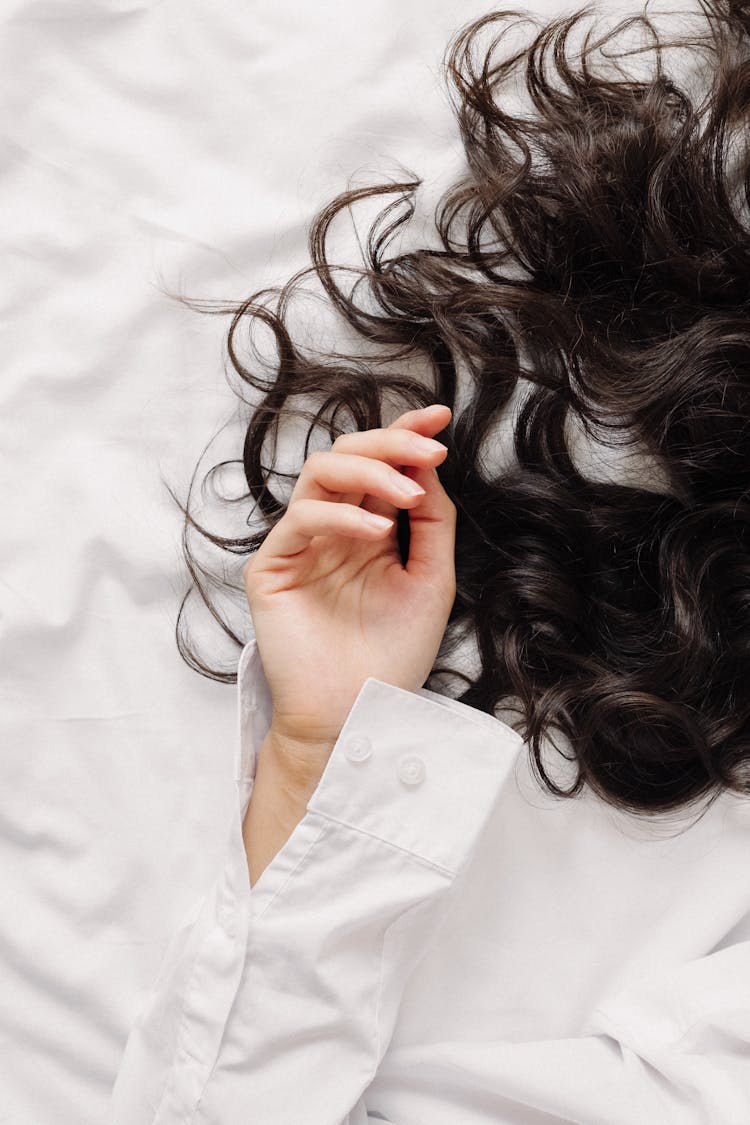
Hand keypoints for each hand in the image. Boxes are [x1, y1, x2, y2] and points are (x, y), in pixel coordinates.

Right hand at [241, 403, 455, 776]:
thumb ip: (431, 522)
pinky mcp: (273, 568)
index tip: (439, 418)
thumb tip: (427, 466)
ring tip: (408, 492)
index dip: (405, 434)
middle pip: (349, 455)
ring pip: (320, 473)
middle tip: (429, 449)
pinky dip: (341, 517)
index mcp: (367, 528)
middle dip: (391, 443)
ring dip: (368, 470)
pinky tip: (377, 532)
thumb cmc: (392, 654)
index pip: (381, 466)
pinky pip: (302, 521)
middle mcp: (333, 529)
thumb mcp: (431, 579)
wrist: (359, 715)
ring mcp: (301, 545)